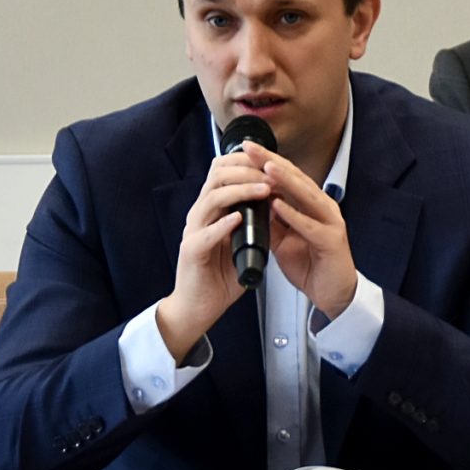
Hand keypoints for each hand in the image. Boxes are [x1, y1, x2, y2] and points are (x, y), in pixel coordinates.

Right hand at [153, 147, 274, 359]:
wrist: (199, 307)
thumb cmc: (220, 275)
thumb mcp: (244, 242)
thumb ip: (256, 223)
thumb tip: (278, 204)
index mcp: (212, 209)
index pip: (223, 171)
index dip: (245, 161)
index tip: (272, 162)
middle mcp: (200, 215)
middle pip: (217, 176)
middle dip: (247, 170)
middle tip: (272, 173)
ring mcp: (194, 232)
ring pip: (212, 198)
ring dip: (240, 191)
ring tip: (264, 190)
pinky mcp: (191, 252)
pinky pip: (206, 234)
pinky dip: (224, 224)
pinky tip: (240, 219)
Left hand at [257, 149, 358, 318]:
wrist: (333, 294)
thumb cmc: (312, 265)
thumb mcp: (283, 240)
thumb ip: (270, 221)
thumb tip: (249, 204)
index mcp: (311, 204)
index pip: (288, 176)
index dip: (267, 161)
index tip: (246, 149)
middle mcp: (323, 207)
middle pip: (297, 178)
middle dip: (273, 162)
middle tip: (252, 148)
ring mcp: (330, 222)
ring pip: (306, 195)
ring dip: (285, 181)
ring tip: (265, 167)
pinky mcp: (332, 241)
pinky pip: (310, 225)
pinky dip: (293, 215)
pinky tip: (278, 206)